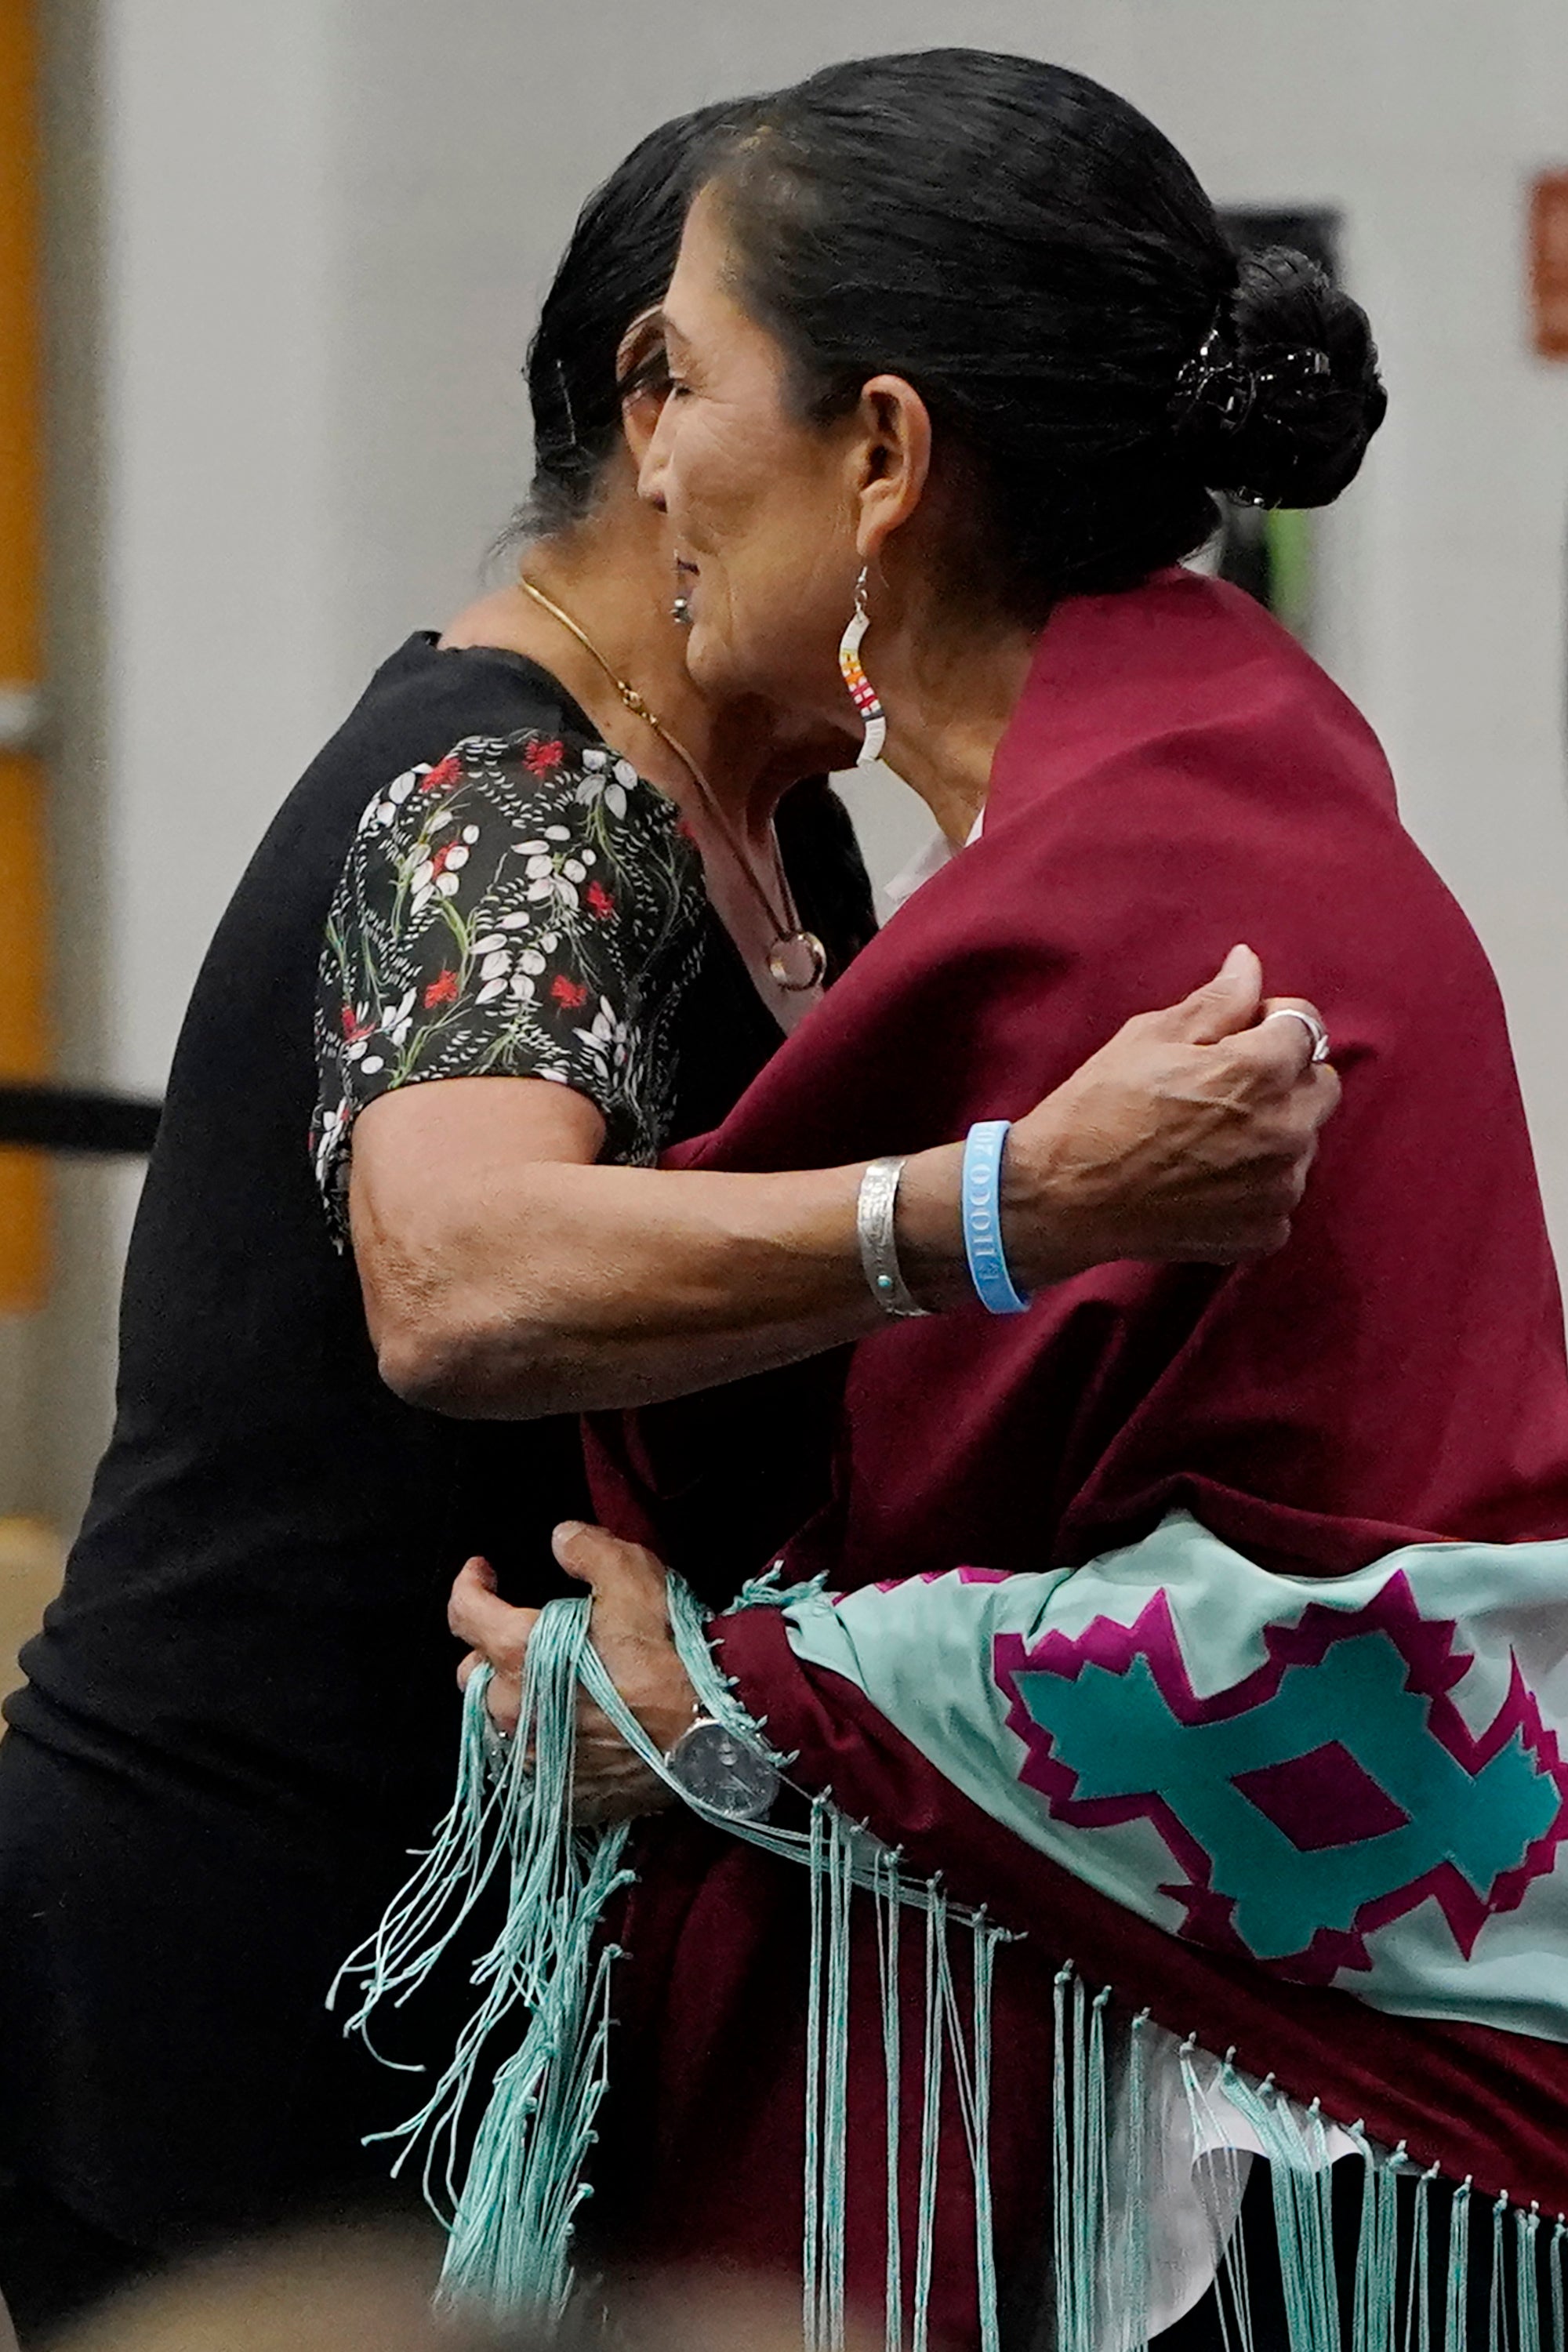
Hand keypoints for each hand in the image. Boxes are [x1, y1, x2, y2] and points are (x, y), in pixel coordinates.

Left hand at [448, 1524, 696, 1826]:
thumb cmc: (671, 1652)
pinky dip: (545, 1742)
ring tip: (551, 1683)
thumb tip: (561, 1539)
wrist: (716, 1730)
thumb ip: (586, 1549)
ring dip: (515, 1698)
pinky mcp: (561, 1794)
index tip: (483, 1572)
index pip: (464, 1613)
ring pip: (500, 1722)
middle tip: (526, 1634)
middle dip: (490, 1649)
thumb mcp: (630, 1575)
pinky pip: (533, 1764)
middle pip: (474, 1673)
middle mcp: (514, 1710)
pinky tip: (575, 1727)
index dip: (469, 1584)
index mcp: (520, 1653)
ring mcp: (535, 1759)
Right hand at [1003, 944, 1340, 1282]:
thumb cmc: (1098, 1110)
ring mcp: (1279, 1187)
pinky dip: (1255, 1185)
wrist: (1063, 1199)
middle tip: (1223, 1088)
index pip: (1305, 1024)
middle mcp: (1285, 1130)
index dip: (1268, 1022)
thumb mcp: (1149, 1037)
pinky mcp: (1265, 1230)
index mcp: (1260, 1071)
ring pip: (1303, 1142)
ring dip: (1272, 1132)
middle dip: (1284, 1077)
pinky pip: (1281, 1193)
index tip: (1233, 1036)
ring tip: (1208, 1139)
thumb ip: (1216, 1000)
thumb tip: (1249, 964)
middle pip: (1319, 1085)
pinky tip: (1206, 1179)